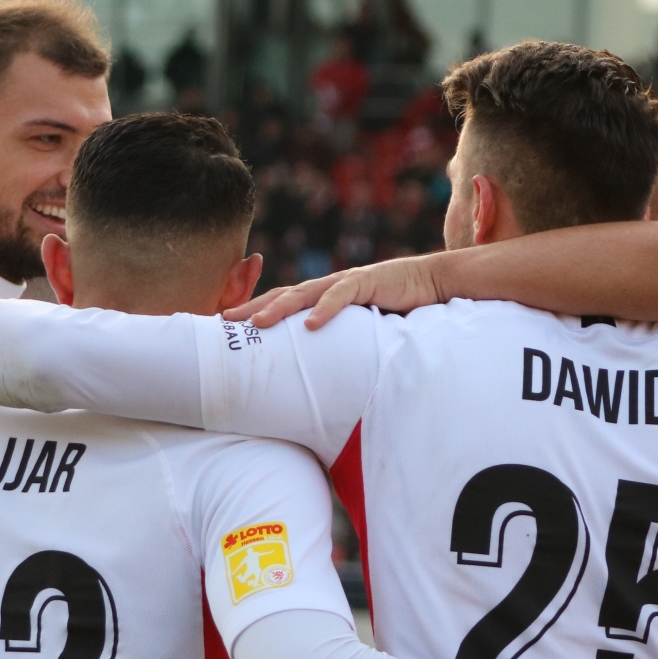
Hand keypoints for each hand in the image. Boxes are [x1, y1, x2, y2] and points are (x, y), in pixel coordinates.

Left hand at [226, 255, 445, 329]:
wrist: (431, 285)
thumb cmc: (396, 310)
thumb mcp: (360, 330)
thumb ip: (339, 345)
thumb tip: (319, 377)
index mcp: (323, 297)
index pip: (283, 303)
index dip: (257, 312)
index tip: (230, 328)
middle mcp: (328, 287)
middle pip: (282, 295)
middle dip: (253, 308)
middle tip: (226, 322)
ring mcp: (346, 282)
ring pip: (304, 293)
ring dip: (279, 308)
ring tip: (258, 323)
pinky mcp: (367, 281)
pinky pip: (341, 295)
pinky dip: (325, 309)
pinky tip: (310, 324)